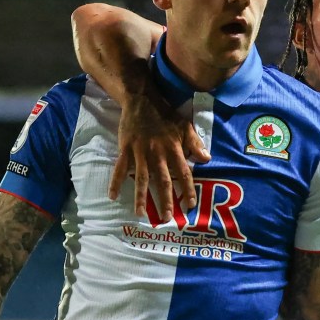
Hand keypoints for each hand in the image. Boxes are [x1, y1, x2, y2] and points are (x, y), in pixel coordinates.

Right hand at [109, 92, 210, 222]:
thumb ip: (195, 144)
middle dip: (165, 201)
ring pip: (142, 178)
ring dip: (141, 197)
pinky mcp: (126, 149)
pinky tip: (112, 196)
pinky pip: (120, 168)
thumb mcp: (185, 126)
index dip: (187, 190)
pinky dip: (115, 182)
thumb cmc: (166, 115)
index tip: (189, 205)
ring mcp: (140, 152)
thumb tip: (207, 159)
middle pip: (163, 181)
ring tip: (141, 213)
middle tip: (166, 218)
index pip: (183, 173)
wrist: (142, 100)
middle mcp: (158, 153)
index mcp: (174, 149)